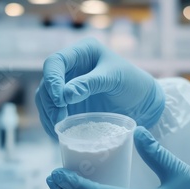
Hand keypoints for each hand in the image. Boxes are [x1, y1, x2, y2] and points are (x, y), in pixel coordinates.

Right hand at [36, 38, 164, 138]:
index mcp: (81, 52)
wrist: (143, 102)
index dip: (52, 80)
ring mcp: (68, 86)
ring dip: (48, 114)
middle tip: (59, 120)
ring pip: (46, 99)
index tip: (59, 99)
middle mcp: (71, 68)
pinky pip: (54, 112)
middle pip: (47, 82)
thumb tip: (65, 95)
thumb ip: (90, 84)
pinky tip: (58, 134)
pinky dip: (52, 123)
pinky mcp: (69, 105)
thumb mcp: (114, 79)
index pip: (56, 62)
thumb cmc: (133, 83)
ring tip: (58, 129)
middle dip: (50, 102)